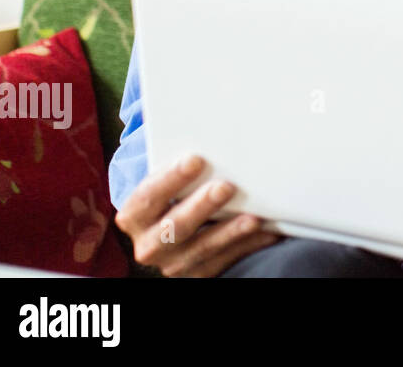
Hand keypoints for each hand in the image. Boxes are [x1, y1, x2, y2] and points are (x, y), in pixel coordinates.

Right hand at [113, 154, 280, 276]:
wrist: (176, 233)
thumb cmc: (177, 196)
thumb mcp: (169, 184)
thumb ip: (181, 167)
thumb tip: (207, 128)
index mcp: (135, 216)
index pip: (147, 197)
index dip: (170, 179)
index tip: (196, 159)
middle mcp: (149, 244)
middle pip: (174, 226)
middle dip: (201, 206)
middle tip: (226, 186)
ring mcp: (174, 263)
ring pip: (202, 248)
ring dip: (230, 232)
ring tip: (254, 217)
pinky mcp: (199, 274)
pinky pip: (226, 261)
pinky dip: (248, 245)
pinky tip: (268, 231)